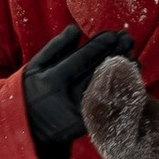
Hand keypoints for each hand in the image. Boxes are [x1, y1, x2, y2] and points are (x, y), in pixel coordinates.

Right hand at [22, 25, 137, 158]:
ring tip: (132, 57)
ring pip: (109, 88)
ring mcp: (81, 113)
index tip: (114, 34)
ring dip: (124, 71)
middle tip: (128, 39)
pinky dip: (121, 91)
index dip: (102, 44)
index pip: (84, 57)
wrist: (27, 129)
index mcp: (54, 80)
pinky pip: (110, 105)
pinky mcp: (89, 125)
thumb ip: (55, 48)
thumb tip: (74, 29)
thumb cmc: (31, 92)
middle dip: (117, 52)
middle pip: (100, 70)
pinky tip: (128, 79)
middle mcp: (69, 97)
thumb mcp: (35, 67)